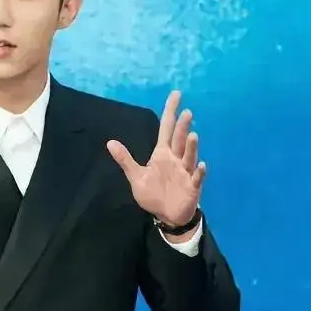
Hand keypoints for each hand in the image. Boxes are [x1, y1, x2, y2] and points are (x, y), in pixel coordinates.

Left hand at [106, 90, 206, 226]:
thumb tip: (110, 142)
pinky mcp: (192, 187)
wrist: (167, 216)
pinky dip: (199, 172)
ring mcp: (186, 172)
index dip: (170, 111)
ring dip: (191, 147)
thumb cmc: (154, 194)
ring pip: (189, 157)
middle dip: (183, 127)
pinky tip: (201, 165)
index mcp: (162, 154)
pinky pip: (197, 178)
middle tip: (186, 113)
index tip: (176, 94)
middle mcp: (176, 159)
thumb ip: (125, 160)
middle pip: (179, 140)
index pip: (167, 128)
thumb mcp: (137, 177)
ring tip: (193, 135)